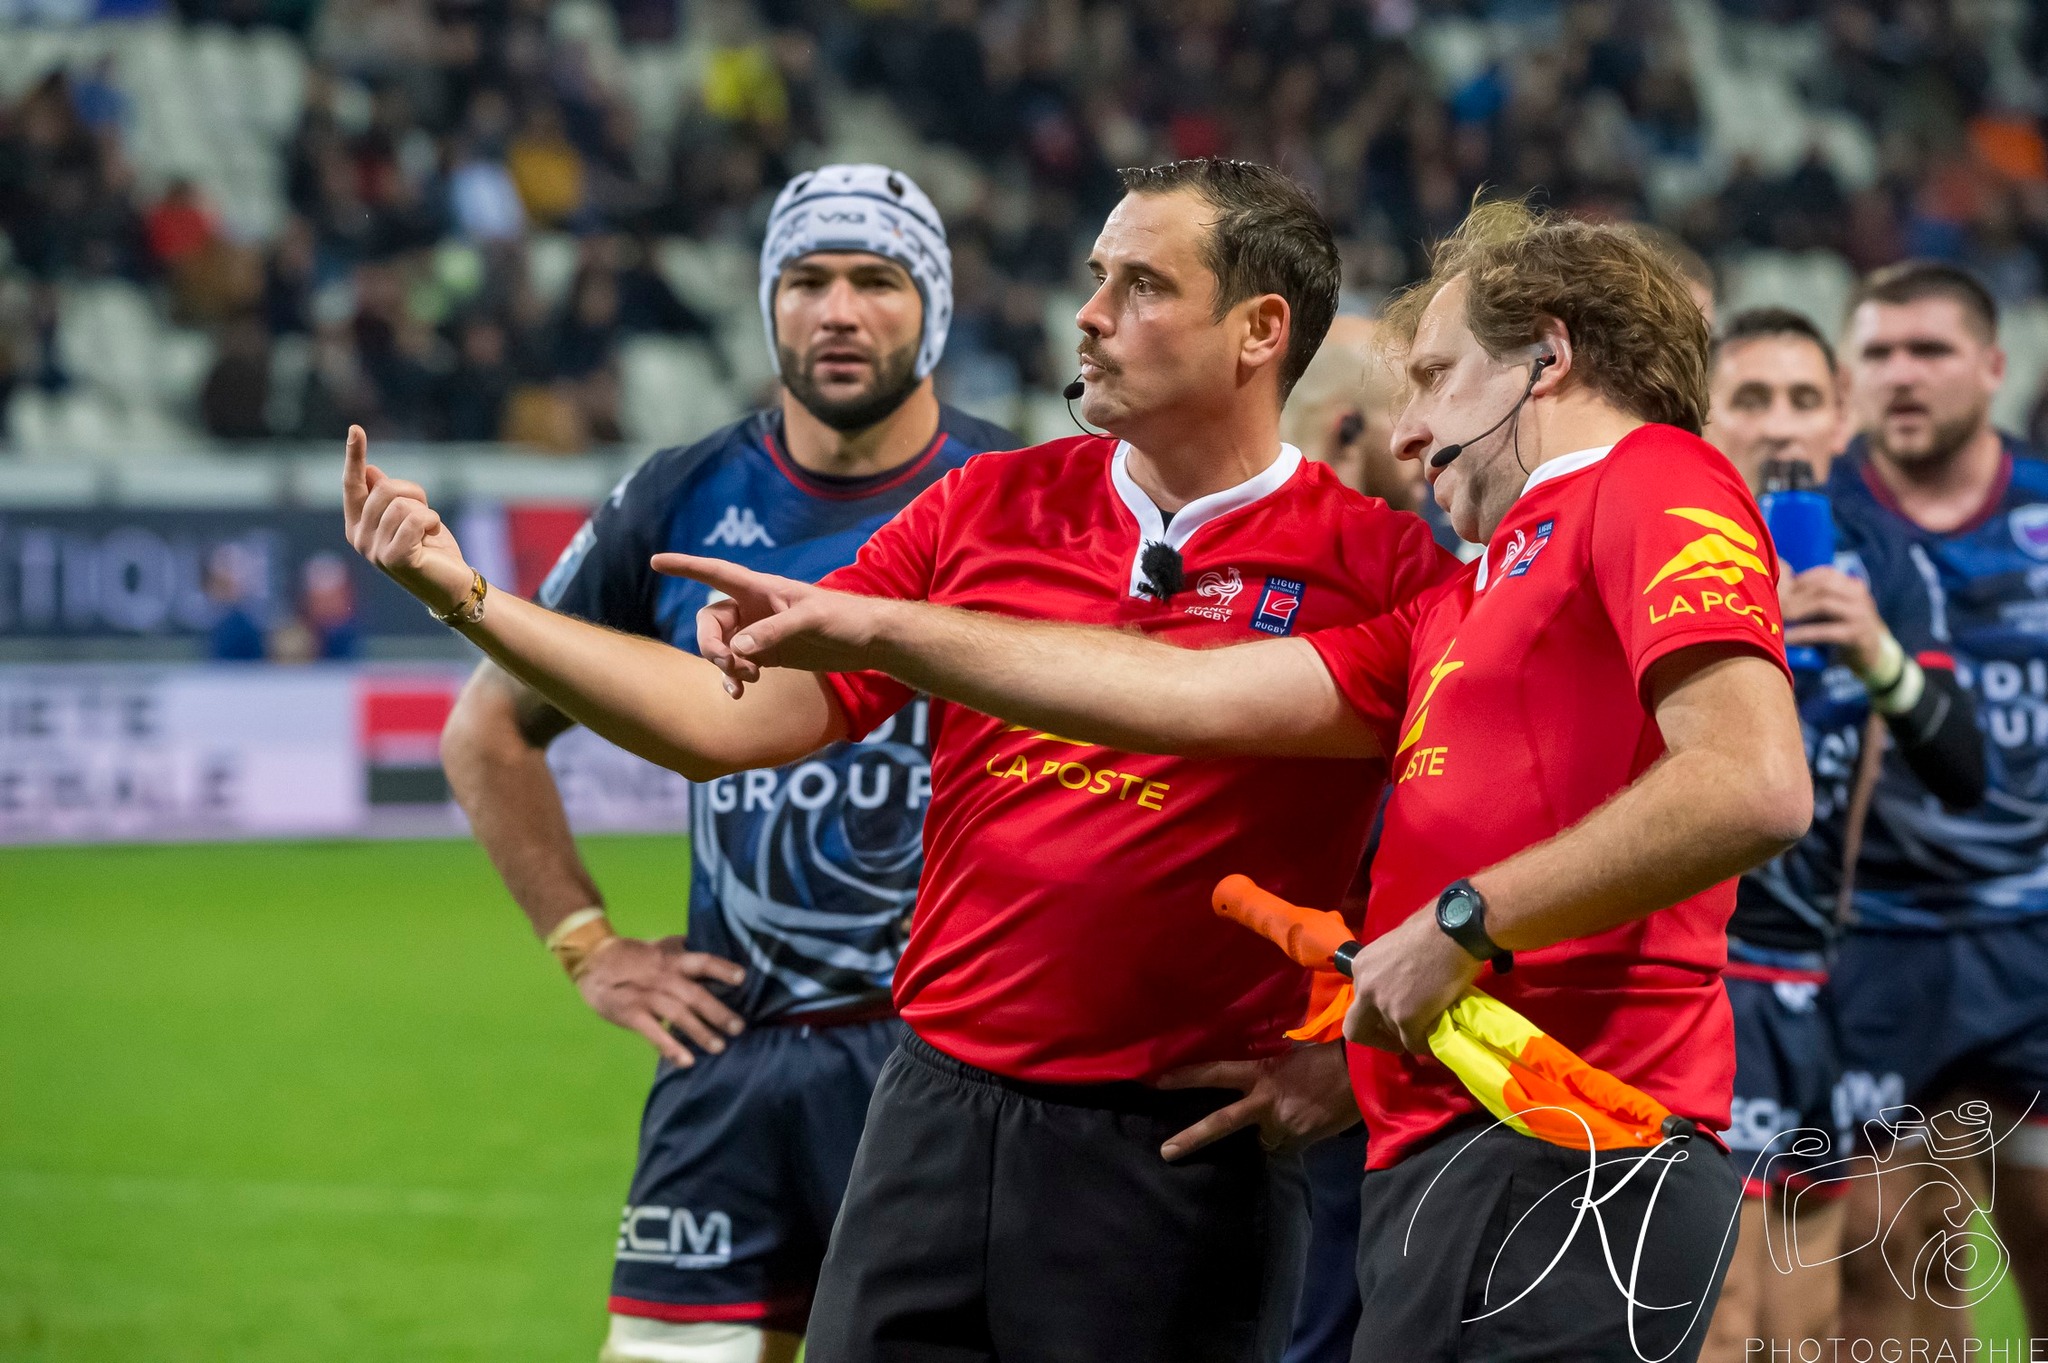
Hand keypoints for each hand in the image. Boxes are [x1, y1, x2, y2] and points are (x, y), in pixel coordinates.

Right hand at [342, 425, 473, 613]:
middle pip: (385, 488)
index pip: (352, 484)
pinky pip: (416, 519)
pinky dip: (432, 521)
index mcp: (357, 524)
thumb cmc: (431, 549)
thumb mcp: (410, 515)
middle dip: (415, 494)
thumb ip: (387, 496)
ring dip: (425, 512)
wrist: (451, 585)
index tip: (355, 429)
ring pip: (403, 504)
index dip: (354, 456)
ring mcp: (373, 550)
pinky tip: (434, 537)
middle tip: (425, 517)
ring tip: (428, 532)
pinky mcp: (394, 559)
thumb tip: (371, 471)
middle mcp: (358, 537)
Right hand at [575, 934, 748, 1066]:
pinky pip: (653, 1033)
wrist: (592, 960)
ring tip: (719, 1047)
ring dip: (700, 1032)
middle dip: (718, 1012)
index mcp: (671, 960)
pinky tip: (687, 1060)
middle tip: (739, 1027)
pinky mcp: (631, 1014)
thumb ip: (683, 949)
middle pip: (694, 994)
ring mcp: (646, 996)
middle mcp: (662, 977)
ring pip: (677, 1015)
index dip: (722, 969)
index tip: (743, 978)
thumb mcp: (658, 945)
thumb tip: (711, 943)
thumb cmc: (632, 955)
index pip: (702, 961)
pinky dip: (670, 1048)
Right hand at [651, 553, 893, 694]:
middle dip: (710, 645)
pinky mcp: (768, 655)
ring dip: (723, 665)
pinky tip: (740, 692)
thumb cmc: (844, 618)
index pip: (715, 573)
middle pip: (710, 622)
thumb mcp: (811, 621)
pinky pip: (736, 665)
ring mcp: (759, 633)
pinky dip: (733, 678)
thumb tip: (737, 650)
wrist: (869, 641)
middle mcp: (754, 608)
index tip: (655, 561)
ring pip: (720, 647)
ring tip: (746, 680)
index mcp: (761, 588)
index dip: (685, 566)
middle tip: (727, 664)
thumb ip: (772, 633)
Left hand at [1154, 1042, 1358, 1161]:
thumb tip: (1258, 1087)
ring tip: (1295, 1117)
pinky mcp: (1299, 1143)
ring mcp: (1281, 1126)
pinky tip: (1307, 1127)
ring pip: (1263, 1140)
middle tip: (1165, 1152)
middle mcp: (1265, 1103)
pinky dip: (1291, 1141)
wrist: (1362, 1077)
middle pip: (1222, 1122)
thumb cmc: (1327, 1059)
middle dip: (1192, 1138)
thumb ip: (1269, 1074)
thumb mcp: (1289, 1058)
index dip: (1185, 1077)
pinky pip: (1286, 1147)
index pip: (1215, 1073)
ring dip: (1272, 1135)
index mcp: (1261, 1074)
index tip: (1157, 1082)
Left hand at [1343, 905, 1480, 1053]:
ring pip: (1392, 1034)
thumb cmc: (1433, 929)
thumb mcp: (1396, 947)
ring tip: (1428, 1023)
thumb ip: (1387, 969)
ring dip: (1408, 1032)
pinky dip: (1423, 1043)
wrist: (1455, 930)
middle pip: (1356, 1028)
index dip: (1373, 1011)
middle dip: (1375, 1037)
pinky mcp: (1406, 1018)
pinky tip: (1435, 1035)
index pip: (1358, 999)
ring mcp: (1384, 1004)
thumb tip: (1398, 983)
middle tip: (1397, 1037)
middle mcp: (1365, 987)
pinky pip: (1412, 1042)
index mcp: (1361, 966)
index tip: (1389, 1015)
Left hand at [1780, 565, 1888, 675]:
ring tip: (1780, 618)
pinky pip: (1826, 631)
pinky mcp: (1856, 635)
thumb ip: (1817, 600)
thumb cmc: (1844, 632)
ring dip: (1797, 610)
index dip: (1800, 580)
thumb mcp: (1834, 612)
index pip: (1825, 574)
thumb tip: (1780, 593)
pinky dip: (1803, 634)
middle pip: (1822, 586)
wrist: (1873, 657)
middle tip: (1775, 605)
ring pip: (1824, 603)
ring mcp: (1860, 615)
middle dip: (1795, 594)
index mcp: (1853, 586)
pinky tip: (1787, 639)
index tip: (1780, 590)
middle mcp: (1859, 596)